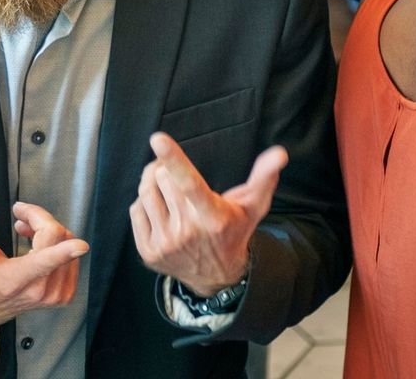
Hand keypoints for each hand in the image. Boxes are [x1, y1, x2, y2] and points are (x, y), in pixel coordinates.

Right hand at [0, 199, 88, 334]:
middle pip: (57, 238)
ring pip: (67, 243)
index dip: (64, 251)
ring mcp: (54, 294)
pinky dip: (58, 244)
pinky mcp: (63, 294)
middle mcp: (39, 290)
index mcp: (15, 280)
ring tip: (26, 230)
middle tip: (20, 217)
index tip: (81, 245)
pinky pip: (72, 257)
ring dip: (48, 229)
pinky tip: (38, 244)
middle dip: (39, 219)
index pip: (44, 262)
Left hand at [129, 133, 283, 297]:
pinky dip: (145, 203)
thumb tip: (279, 153)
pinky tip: (161, 209)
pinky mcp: (149, 253)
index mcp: (213, 216)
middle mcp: (187, 232)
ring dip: (152, 182)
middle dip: (166, 169)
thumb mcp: (254, 206)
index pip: (190, 183)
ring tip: (166, 187)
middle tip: (175, 173)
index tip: (158, 138)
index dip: (174, 159)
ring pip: (146, 192)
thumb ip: (265, 177)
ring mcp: (166, 245)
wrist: (217, 276)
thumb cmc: (234, 231)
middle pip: (162, 179)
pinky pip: (136, 210)